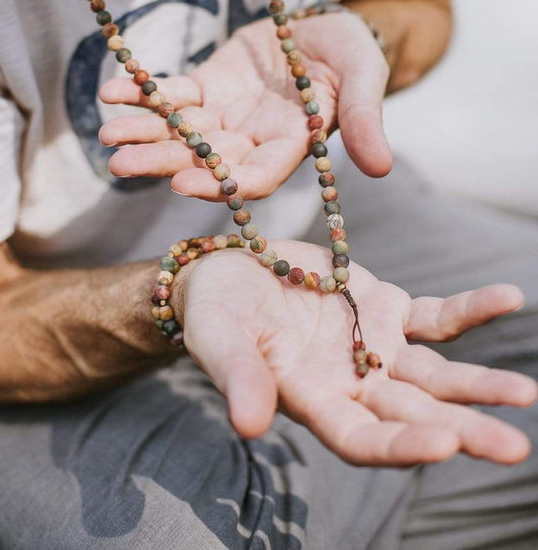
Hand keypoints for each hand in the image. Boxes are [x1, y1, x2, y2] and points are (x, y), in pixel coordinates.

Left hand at [99, 13, 391, 199]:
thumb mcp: (366, 74)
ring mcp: (226, 115)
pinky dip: (143, 93)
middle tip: (119, 165)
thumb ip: (368, 116)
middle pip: (204, 159)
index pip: (255, 176)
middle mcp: (252, 138)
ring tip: (107, 135)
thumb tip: (382, 169)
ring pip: (180, 132)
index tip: (183, 183)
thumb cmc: (352, 52)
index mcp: (291, 144)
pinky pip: (171, 94)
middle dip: (162, 162)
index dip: (220, 184)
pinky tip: (112, 92)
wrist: (326, 27)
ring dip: (144, 133)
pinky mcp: (207, 87)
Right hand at [176, 241, 536, 466]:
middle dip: (461, 430)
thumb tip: (249, 425)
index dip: (399, 446)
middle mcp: (353, 384)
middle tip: (513, 449)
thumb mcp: (218, 338)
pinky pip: (436, 314)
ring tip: (525, 393)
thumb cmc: (214, 312)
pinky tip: (510, 298)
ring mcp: (375, 346)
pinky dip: (470, 309)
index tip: (443, 447)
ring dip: (478, 383)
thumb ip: (237, 375)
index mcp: (313, 402)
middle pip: (412, 415)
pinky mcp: (385, 307)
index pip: (361, 438)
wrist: (228, 272)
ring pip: (434, 374)